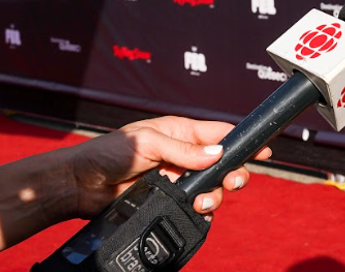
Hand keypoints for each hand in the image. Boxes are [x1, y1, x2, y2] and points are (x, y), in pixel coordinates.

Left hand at [65, 117, 272, 217]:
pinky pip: (194, 206)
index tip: (263, 149)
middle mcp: (182, 155)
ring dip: (215, 195)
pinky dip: (201, 211)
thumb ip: (183, 150)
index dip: (241, 141)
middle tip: (232, 182)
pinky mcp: (168, 200)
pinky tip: (197, 211)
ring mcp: (176, 179)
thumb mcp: (147, 142)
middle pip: (221, 164)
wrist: (82, 185)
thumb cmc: (108, 153)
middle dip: (232, 174)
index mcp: (180, 132)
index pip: (219, 133)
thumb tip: (216, 154)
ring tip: (204, 201)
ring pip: (211, 188)